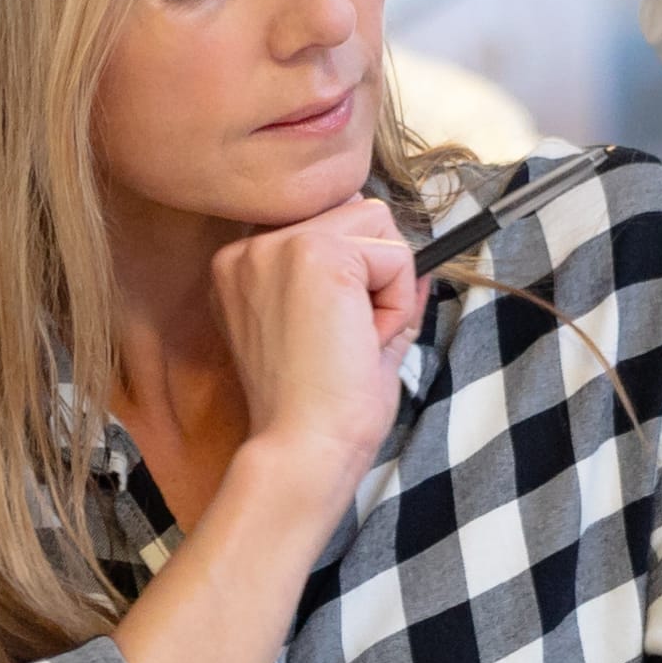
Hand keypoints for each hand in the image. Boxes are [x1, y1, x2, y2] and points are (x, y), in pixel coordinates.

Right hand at [204, 196, 426, 485]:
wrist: (303, 450)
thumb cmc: (318, 412)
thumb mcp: (340, 335)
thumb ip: (371, 288)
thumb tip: (419, 258)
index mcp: (243, 269)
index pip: (327, 226)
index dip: (355, 273)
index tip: (335, 332)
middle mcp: (248, 248)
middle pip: (356, 212)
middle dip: (374, 276)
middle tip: (347, 340)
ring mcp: (278, 245)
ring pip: (378, 223)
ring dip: (387, 286)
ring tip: (353, 339)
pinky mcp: (316, 254)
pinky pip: (396, 254)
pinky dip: (397, 301)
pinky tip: (362, 340)